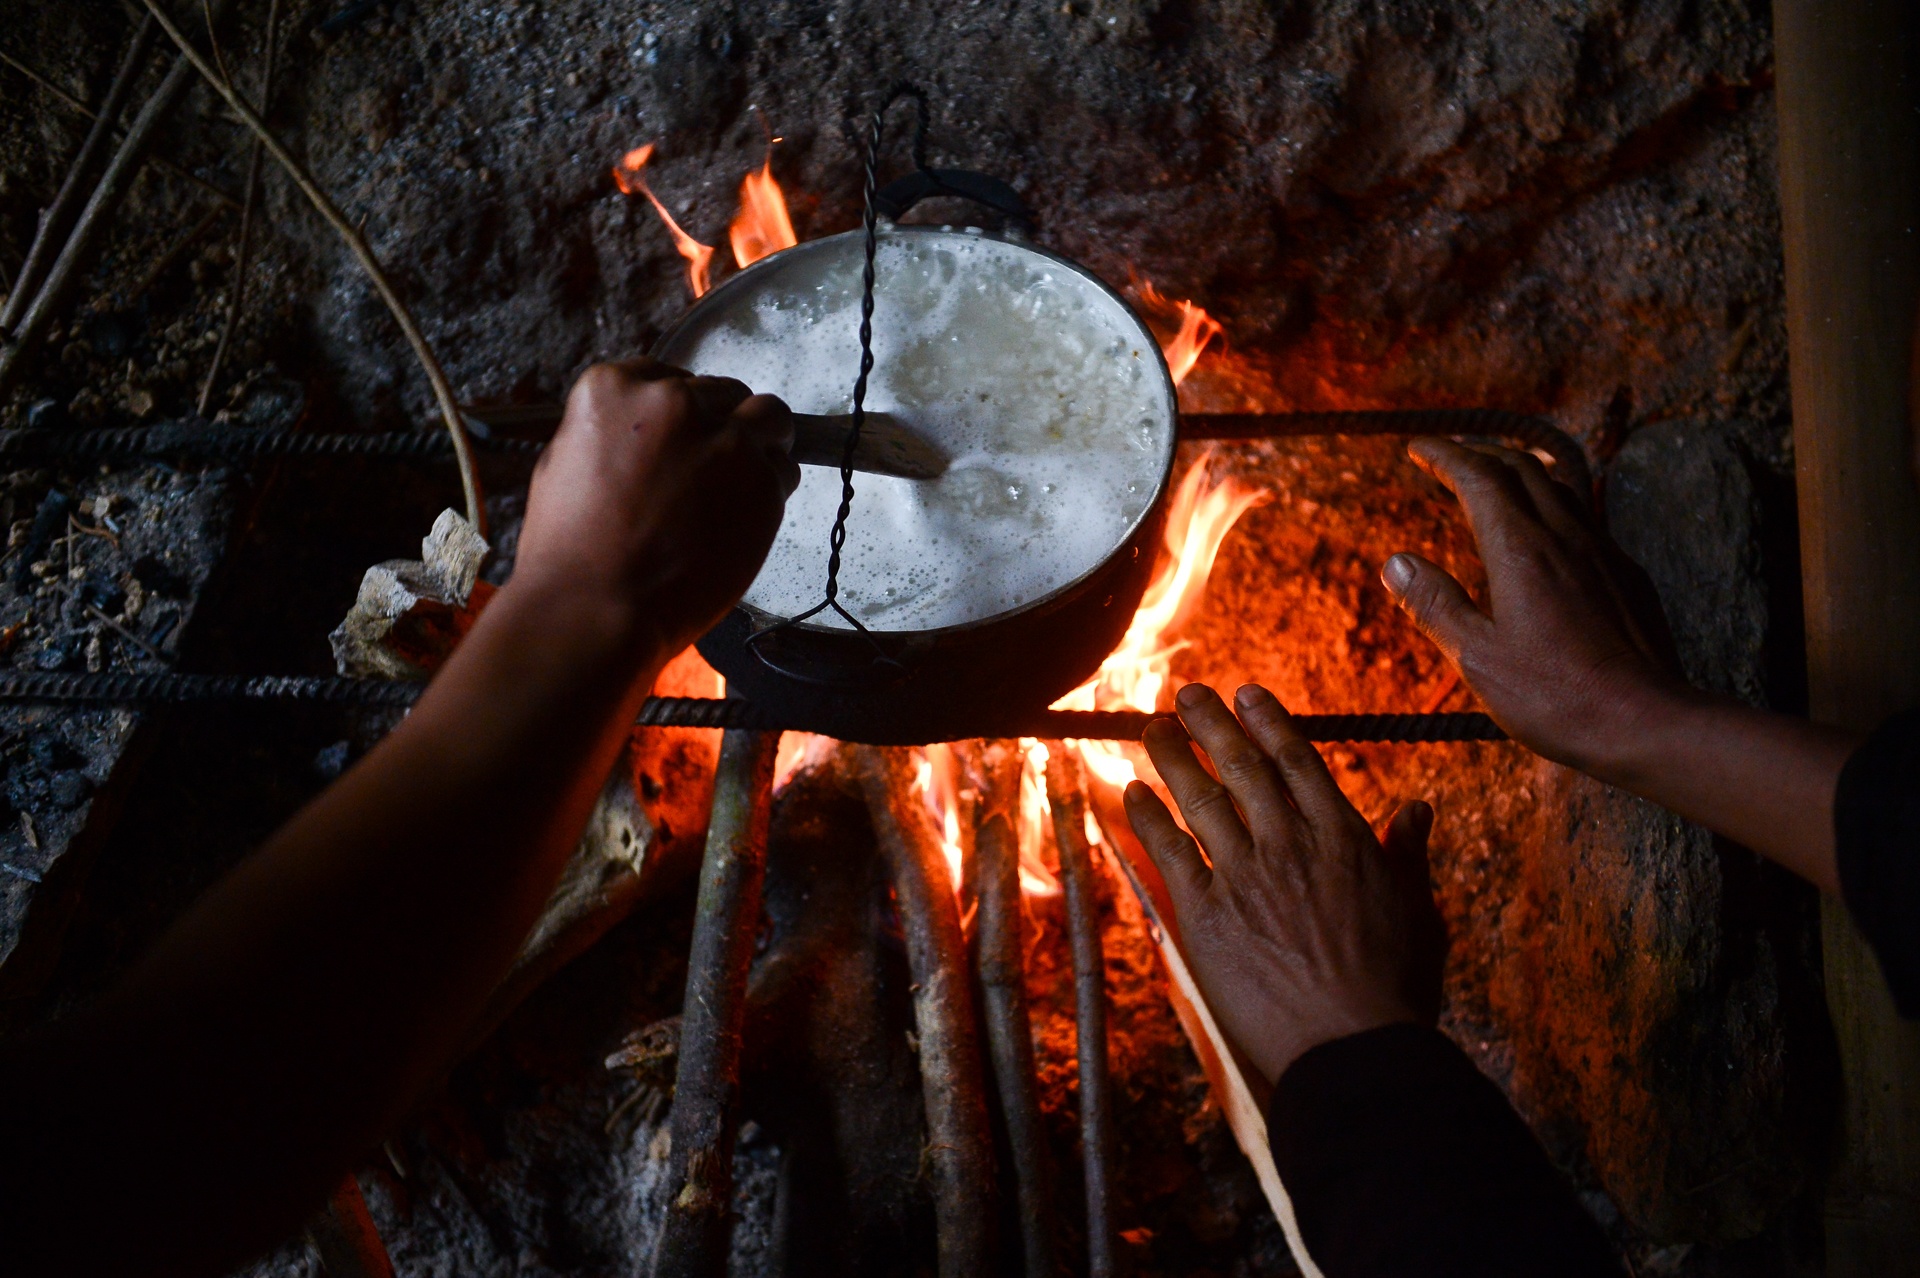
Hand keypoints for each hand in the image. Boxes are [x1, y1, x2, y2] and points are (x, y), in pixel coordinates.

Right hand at [512, 359, 799, 653]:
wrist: (594, 611)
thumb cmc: (569, 553)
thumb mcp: (565, 463)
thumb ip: (614, 431)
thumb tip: (643, 428)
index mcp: (614, 388)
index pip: (673, 378)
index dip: (684, 414)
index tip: (684, 440)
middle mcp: (672, 401)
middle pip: (726, 394)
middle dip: (722, 428)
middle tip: (710, 475)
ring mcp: (723, 439)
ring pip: (770, 418)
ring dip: (760, 447)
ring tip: (736, 491)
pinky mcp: (761, 481)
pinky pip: (784, 473)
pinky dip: (770, 495)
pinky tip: (738, 526)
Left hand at [1125, 683, 1444, 1086]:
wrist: (1352, 1049)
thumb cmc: (1393, 990)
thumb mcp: (1418, 912)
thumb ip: (1408, 855)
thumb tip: (1416, 808)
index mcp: (1344, 838)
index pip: (1297, 760)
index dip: (1267, 721)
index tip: (1245, 694)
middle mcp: (1290, 844)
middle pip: (1241, 766)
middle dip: (1209, 723)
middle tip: (1185, 694)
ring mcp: (1245, 877)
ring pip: (1200, 799)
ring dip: (1171, 757)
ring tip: (1149, 728)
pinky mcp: (1206, 916)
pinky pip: (1168, 852)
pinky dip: (1147, 817)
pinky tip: (1130, 792)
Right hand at [1383, 438, 1685, 777]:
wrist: (1646, 722)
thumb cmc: (1556, 697)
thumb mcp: (1477, 658)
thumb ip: (1435, 605)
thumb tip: (1395, 563)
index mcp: (1520, 550)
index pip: (1478, 478)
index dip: (1445, 456)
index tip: (1419, 448)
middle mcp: (1564, 537)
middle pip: (1520, 468)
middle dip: (1480, 452)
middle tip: (1449, 456)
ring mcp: (1602, 553)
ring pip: (1559, 487)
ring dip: (1520, 471)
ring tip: (1496, 478)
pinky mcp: (1627, 576)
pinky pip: (1586, 519)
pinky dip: (1552, 504)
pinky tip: (1547, 532)